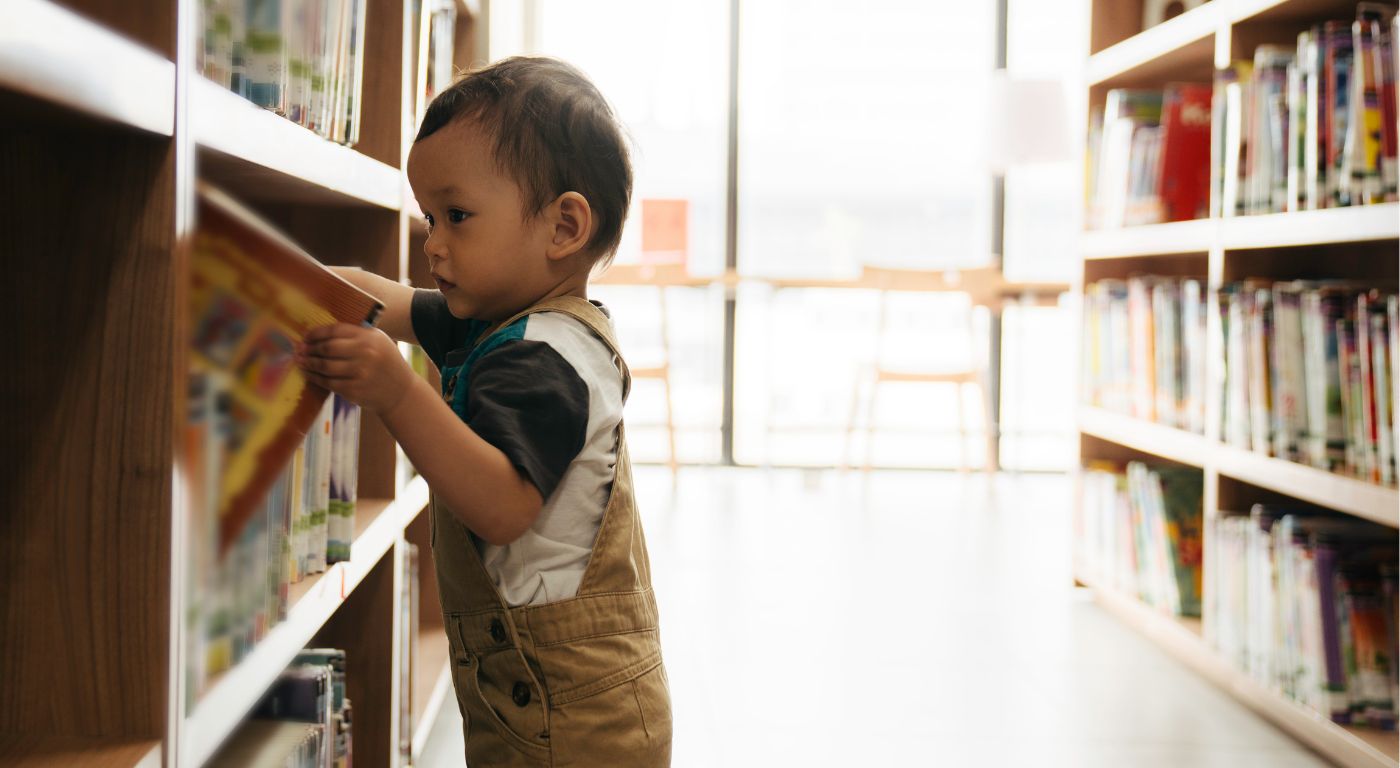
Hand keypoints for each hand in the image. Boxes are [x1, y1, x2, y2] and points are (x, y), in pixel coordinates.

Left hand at [297, 323, 416, 412]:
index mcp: (369, 338)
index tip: (306, 336)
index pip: (336, 330)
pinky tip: (310, 374)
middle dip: (310, 349)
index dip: (317, 333)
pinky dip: (315, 378)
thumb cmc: (386, 362)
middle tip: (300, 349)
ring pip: (325, 367)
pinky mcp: (354, 390)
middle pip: (327, 348)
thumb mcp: (378, 341)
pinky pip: (328, 383)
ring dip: (309, 363)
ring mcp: (359, 374)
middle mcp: (365, 354)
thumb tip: (321, 334)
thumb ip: (355, 335)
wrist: (401, 391)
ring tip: (301, 361)